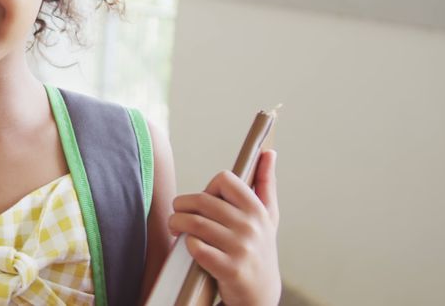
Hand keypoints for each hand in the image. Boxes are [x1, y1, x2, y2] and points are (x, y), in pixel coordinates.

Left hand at [169, 150, 280, 305]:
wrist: (260, 295)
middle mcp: (251, 226)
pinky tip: (189, 246)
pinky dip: (187, 244)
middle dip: (182, 206)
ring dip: (177, 223)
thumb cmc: (258, 250)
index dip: (208, 188)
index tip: (204, 201)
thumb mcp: (268, 217)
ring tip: (175, 227)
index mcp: (258, 209)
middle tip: (177, 213)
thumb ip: (265, 183)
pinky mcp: (229, 269)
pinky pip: (196, 247)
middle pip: (202, 200)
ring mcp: (241, 248)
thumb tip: (269, 152)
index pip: (224, 179)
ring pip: (195, 223)